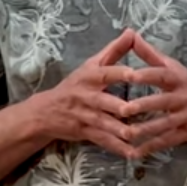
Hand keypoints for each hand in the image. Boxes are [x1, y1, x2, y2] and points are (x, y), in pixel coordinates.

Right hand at [23, 29, 142, 157]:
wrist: (47, 112)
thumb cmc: (75, 84)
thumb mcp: (91, 64)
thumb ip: (114, 50)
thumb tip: (132, 31)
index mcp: (91, 77)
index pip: (106, 73)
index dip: (120, 73)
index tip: (136, 74)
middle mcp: (88, 96)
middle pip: (105, 101)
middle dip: (120, 107)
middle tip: (136, 110)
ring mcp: (86, 116)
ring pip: (105, 124)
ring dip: (121, 131)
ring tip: (138, 136)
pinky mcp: (86, 133)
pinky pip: (104, 141)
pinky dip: (118, 148)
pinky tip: (134, 154)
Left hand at [123, 31, 186, 156]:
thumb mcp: (175, 68)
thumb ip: (151, 55)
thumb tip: (132, 35)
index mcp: (179, 79)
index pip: (163, 74)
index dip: (147, 74)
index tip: (129, 75)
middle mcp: (184, 97)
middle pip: (163, 102)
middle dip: (144, 106)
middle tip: (123, 109)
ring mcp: (186, 117)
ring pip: (164, 124)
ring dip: (145, 130)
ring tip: (126, 134)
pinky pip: (167, 141)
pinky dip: (151, 148)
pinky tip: (135, 153)